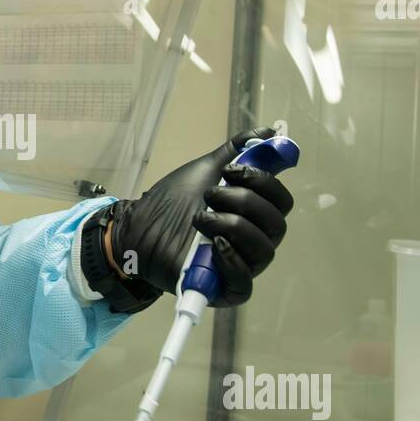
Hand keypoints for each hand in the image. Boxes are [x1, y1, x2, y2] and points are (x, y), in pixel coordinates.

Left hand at [106, 127, 293, 305]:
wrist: (139, 226)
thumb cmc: (173, 201)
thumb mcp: (205, 170)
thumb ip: (237, 151)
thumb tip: (268, 131)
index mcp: (254, 214)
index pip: (281, 201)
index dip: (263, 182)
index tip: (231, 171)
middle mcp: (253, 241)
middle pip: (276, 224)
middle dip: (244, 202)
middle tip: (210, 194)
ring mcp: (240, 266)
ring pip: (263, 251)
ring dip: (232, 226)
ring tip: (200, 217)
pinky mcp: (223, 289)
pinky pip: (244, 284)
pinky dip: (233, 262)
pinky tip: (214, 245)